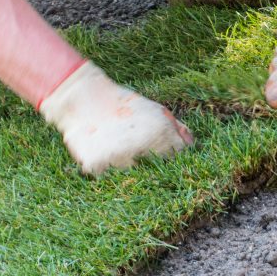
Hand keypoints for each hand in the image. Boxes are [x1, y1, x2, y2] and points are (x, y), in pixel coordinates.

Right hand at [39, 61, 193, 173]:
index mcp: (162, 135)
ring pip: (131, 177)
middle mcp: (144, 150)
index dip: (170, 157)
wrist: (84, 99)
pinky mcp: (97, 166)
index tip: (160, 154)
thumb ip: (177, 129)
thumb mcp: (156, 111)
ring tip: (115, 146)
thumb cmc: (125, 105)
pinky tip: (102, 150)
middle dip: (150, 165)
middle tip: (134, 149)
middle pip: (155, 172)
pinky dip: (105, 168)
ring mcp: (119, 160)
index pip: (178, 159)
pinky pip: (107, 176)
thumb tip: (192, 146)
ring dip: (126, 168)